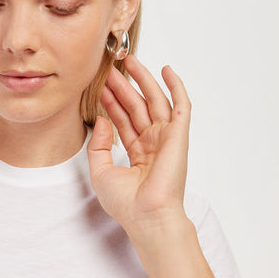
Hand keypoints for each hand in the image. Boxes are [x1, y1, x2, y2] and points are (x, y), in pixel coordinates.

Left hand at [86, 55, 190, 236]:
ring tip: (129, 61)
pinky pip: (180, 105)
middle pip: (137, 107)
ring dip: (142, 81)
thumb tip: (102, 121)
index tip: (100, 87)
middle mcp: (153, 144)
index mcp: (137, 155)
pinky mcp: (178, 135)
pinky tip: (166, 70)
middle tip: (110, 69)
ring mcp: (167, 139)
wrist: (147, 216)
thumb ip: (98, 146)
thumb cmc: (126, 203)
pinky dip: (175, 86)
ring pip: (154, 101)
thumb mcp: (100, 173)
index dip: (112, 103)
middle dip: (124, 87)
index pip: (123, 122)